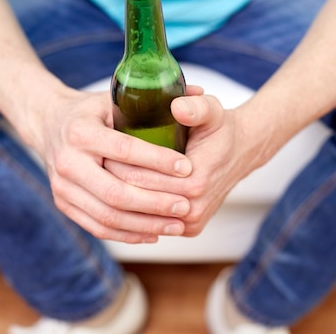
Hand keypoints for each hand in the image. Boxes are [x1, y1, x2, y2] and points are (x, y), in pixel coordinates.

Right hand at [27, 88, 193, 243]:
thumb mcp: (114, 97)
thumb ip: (153, 97)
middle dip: (155, 203)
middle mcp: (67, 161)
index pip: (125, 150)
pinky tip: (154, 233)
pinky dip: (128, 235)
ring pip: (108, 216)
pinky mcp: (63, 204)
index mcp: (81, 131)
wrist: (48, 123)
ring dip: (146, 225)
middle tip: (186, 205)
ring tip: (176, 225)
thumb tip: (199, 90)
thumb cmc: (90, 110)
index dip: (158, 161)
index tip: (187, 168)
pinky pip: (98, 227)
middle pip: (116, 193)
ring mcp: (62, 187)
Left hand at [106, 87, 261, 236]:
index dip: (116, 163)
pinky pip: (154, 224)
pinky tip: (116, 194)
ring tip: (100, 176)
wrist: (242, 152)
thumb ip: (196, 107)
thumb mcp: (212, 111)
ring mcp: (190, 224)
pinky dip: (134, 212)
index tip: (98, 149)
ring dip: (119, 198)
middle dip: (111, 180)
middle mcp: (194, 209)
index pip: (140, 178)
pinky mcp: (189, 229)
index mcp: (196, 182)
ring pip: (142, 215)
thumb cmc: (221, 129)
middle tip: (93, 161)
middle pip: (136, 198)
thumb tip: (177, 106)